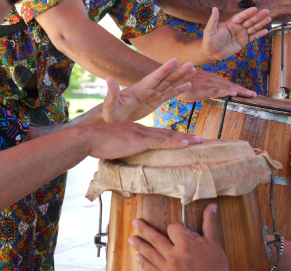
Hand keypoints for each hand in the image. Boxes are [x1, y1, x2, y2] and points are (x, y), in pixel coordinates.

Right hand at [85, 122, 203, 159]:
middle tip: (201, 139)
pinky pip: (161, 141)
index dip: (173, 137)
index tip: (185, 140)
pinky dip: (174, 141)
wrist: (89, 137)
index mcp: (137, 132)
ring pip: (168, 136)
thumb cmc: (98, 143)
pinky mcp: (139, 140)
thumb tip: (125, 159)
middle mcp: (142, 130)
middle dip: (185, 136)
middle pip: (168, 133)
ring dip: (186, 138)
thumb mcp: (114, 146)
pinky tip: (185, 143)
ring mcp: (141, 134)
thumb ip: (122, 151)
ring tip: (200, 140)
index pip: (159, 134)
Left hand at [101, 59, 195, 122]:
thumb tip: (108, 78)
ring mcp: (152, 95)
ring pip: (170, 84)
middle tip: (191, 63)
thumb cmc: (110, 111)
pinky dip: (179, 90)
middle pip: (166, 78)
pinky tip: (188, 85)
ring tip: (193, 69)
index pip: (154, 77)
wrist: (112, 119)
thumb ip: (112, 91)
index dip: (164, 69)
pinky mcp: (155, 102)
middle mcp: (148, 89)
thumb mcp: (110, 103)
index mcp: (140, 88)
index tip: (175, 60)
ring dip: (181, 77)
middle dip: (178, 71)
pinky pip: (169, 94)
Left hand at [129, 203, 228, 270]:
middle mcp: (173, 255)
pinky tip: (139, 259)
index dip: (175, 228)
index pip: (172, 228)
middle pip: (154, 238)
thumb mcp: (214, 244)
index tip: (177, 231)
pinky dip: (144, 264)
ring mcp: (167, 268)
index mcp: (185, 243)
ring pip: (149, 254)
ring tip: (132, 239)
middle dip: (144, 229)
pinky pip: (151, 269)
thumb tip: (211, 206)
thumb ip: (209, 224)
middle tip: (136, 223)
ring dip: (139, 245)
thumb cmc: (216, 267)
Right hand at [178, 70, 255, 101]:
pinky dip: (225, 91)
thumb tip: (212, 91)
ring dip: (238, 90)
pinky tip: (233, 93)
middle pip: (230, 85)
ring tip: (249, 94)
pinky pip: (216, 91)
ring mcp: (208, 83)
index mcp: (212, 79)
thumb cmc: (184, 81)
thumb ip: (206, 87)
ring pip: (226, 87)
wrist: (172, 77)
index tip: (249, 93)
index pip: (228, 84)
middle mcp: (212, 80)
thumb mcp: (198, 83)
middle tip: (254, 94)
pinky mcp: (203, 88)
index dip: (238, 88)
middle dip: (243, 90)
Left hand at [202, 7, 270, 59]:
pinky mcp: (243, 42)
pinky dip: (259, 34)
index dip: (247, 13)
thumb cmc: (209, 40)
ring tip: (269, 19)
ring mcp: (241, 34)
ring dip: (261, 23)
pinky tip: (266, 30)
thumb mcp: (210, 30)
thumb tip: (214, 8)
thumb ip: (213, 19)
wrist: (211, 53)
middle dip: (258, 16)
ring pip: (253, 28)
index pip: (241, 16)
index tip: (255, 8)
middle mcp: (237, 27)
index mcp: (230, 23)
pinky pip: (252, 37)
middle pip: (249, 21)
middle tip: (266, 11)